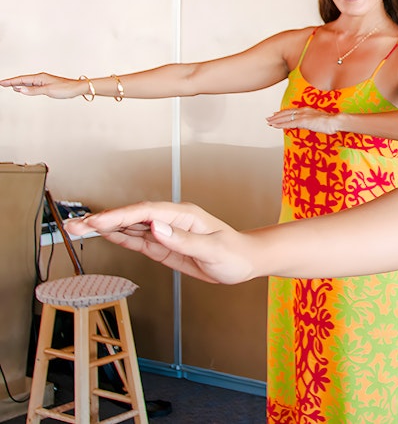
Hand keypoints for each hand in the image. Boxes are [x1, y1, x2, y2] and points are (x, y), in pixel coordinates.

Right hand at [1, 73, 86, 98]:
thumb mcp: (48, 91)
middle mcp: (41, 78)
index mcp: (39, 78)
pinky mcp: (47, 85)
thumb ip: (33, 91)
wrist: (78, 88)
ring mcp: (44, 81)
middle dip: (12, 82)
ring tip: (9, 85)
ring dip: (18, 84)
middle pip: (23, 80)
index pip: (21, 79)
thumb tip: (18, 89)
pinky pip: (33, 85)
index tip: (1, 83)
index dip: (10, 81)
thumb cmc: (65, 89)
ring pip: (28, 82)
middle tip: (1, 84)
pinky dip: (26, 87)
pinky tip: (24, 88)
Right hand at [65, 202, 255, 283]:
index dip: (120, 216)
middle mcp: (172, 220)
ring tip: (79, 229)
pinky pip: (139, 240)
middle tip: (75, 224)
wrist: (245, 262)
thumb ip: (183, 240)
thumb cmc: (235, 253)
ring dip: (106, 228)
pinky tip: (104, 235)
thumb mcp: (212, 249)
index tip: (99, 222)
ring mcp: (167, 232)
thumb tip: (157, 228)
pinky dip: (120, 238)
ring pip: (131, 228)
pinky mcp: (165, 246)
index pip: (146, 212)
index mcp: (183, 216)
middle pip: (132, 217)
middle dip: (103, 220)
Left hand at [266, 107, 341, 133]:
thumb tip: (309, 124)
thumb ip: (312, 121)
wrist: (335, 121)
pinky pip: (289, 123)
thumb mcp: (319, 121)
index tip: (277, 114)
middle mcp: (303, 111)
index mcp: (307, 110)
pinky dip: (281, 124)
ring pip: (286, 117)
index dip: (283, 113)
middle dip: (277, 116)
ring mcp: (303, 115)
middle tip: (269, 118)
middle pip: (287, 113)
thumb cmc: (331, 122)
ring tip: (269, 122)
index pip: (292, 111)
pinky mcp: (303, 121)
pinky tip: (275, 126)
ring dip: (276, 120)